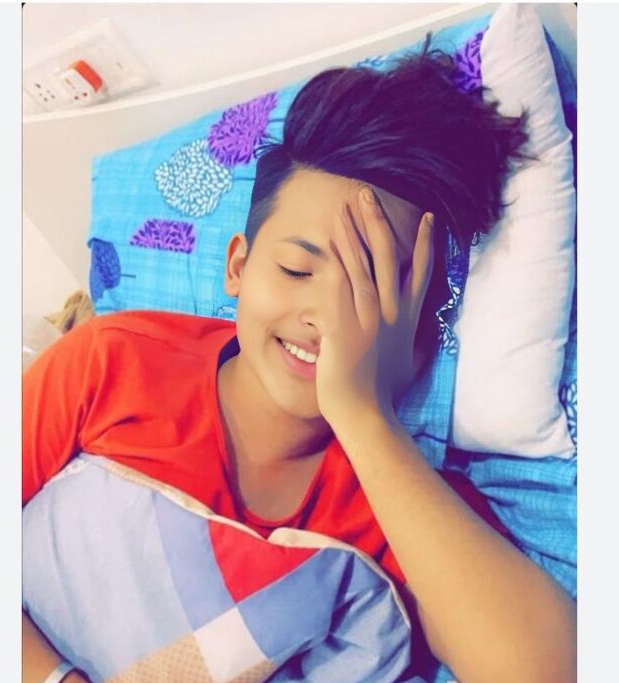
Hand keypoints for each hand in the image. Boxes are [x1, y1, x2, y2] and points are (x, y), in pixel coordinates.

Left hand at [315, 187, 434, 427]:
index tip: (429, 219)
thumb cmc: (383, 395)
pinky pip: (340, 280)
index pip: (421, 272)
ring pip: (364, 261)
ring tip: (347, 204)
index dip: (426, 244)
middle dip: (379, 221)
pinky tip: (330, 237)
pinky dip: (336, 256)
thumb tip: (418, 344)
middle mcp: (392, 311)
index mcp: (407, 319)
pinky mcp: (346, 320)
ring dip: (355, 229)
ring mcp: (370, 314)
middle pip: (390, 255)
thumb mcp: (407, 366)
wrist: (366, 411)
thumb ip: (413, 348)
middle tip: (369, 195)